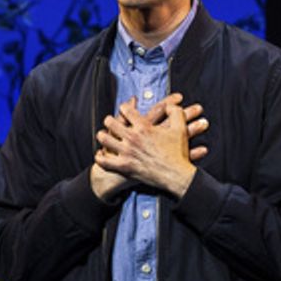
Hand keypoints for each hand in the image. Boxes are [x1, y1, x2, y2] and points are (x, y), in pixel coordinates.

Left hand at [90, 93, 208, 199]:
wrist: (176, 176)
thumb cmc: (178, 153)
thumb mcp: (179, 128)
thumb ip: (175, 112)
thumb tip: (170, 105)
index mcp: (144, 127)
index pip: (125, 110)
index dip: (123, 107)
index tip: (123, 109)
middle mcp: (133, 138)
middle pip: (110, 122)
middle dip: (109, 120)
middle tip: (109, 122)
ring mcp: (127, 153)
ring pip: (104, 139)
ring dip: (102, 136)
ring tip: (103, 135)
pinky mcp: (124, 167)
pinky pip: (104, 161)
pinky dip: (100, 157)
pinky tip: (101, 154)